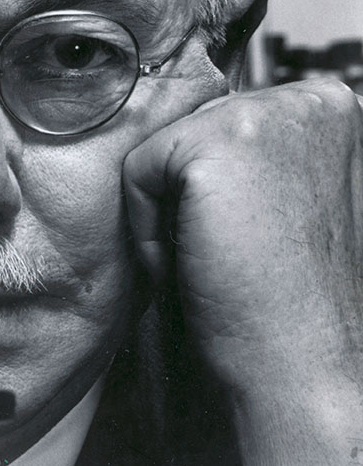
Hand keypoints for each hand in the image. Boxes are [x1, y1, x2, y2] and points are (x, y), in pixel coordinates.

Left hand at [124, 78, 362, 465]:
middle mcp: (308, 100)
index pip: (220, 119)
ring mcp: (268, 112)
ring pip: (159, 149)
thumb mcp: (277, 202)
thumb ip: (250, 157)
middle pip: (187, 128)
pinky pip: (136, 170)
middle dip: (186, 199)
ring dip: (166, 215)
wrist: (299, 365)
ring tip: (214, 261)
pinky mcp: (222, 139)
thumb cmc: (286, 301)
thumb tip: (184, 137)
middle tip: (227, 258)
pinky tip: (194, 263)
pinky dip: (146, 227)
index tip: (242, 242)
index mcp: (329, 110)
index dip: (210, 190)